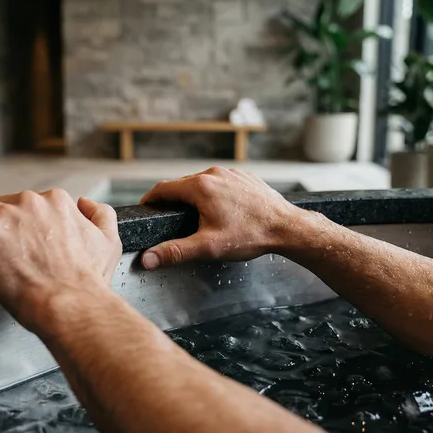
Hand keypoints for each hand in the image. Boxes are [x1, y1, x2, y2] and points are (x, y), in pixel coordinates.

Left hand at [0, 190, 121, 331]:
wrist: (70, 305)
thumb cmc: (89, 282)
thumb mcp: (109, 243)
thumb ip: (101, 216)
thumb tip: (85, 203)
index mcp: (58, 201)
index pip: (33, 203)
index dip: (28, 223)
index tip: (27, 241)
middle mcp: (31, 201)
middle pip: (6, 204)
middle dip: (7, 224)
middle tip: (9, 251)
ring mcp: (5, 215)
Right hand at [139, 167, 303, 269]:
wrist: (287, 228)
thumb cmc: (250, 235)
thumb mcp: (208, 247)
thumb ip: (175, 251)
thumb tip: (147, 259)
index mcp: (200, 186)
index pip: (163, 188)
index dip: (150, 199)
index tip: (145, 208)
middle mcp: (214, 174)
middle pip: (183, 185)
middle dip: (174, 201)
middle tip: (169, 219)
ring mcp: (231, 174)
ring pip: (203, 183)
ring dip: (195, 197)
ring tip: (196, 218)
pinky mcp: (245, 178)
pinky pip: (222, 183)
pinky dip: (215, 195)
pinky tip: (221, 212)